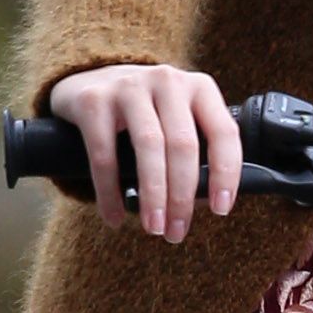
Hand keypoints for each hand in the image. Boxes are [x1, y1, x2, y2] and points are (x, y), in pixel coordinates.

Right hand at [45, 62, 240, 240]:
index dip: (225, 173)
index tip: (221, 209)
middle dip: (182, 196)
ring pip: (149, 147)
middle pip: (183, 144)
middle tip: (177, 232)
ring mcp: (129, 86)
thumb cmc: (144, 114)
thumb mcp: (176, 122)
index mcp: (199, 88)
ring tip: (154, 228)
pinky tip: (114, 216)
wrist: (87, 83)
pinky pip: (105, 154)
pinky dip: (109, 193)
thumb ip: (195, 153)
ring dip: (153, 195)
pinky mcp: (93, 100)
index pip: (223, 131)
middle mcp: (167, 81)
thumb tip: (203, 202)